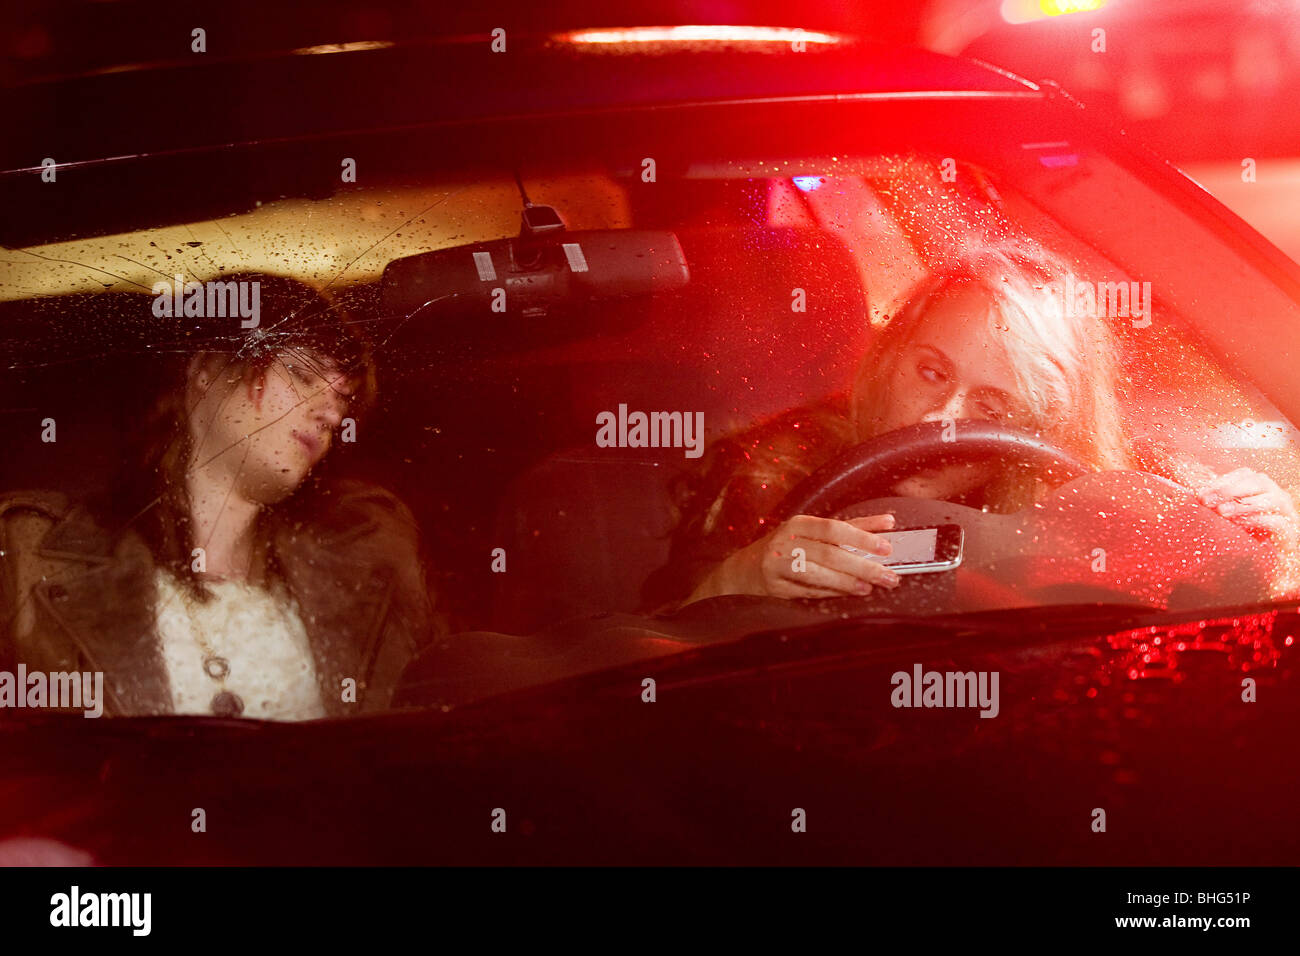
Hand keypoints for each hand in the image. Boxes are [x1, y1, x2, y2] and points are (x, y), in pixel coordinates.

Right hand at [690, 513, 902, 600]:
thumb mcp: (813, 532)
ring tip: (869, 588)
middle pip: (829, 554)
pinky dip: (829, 593)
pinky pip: (807, 592)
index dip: (861, 537)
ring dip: (846, 582)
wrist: (743, 571)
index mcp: (798, 524)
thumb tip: (888, 522)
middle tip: (889, 576)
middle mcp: (786, 542)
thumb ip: (851, 527)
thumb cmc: (786, 547)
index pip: (833, 528)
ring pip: (817, 574)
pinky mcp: (775, 588)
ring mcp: (778, 565)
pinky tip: (847, 595)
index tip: (886, 547)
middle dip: (863, 566)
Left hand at [1197, 467, 1299, 550]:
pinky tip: (1239, 524)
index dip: (1222, 482)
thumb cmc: (1246, 534)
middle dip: (1229, 490)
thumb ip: (1218, 503)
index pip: (1245, 475)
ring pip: (1271, 499)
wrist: (1268, 561)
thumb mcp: (1229, 515)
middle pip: (1258, 482)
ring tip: (1221, 512)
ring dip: (1243, 505)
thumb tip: (1197, 496)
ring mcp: (1287, 511)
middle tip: (1207, 502)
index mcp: (1262, 487)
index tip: (1201, 495)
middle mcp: (1277, 494)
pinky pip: (1277, 522)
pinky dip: (1256, 520)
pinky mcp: (1291, 530)